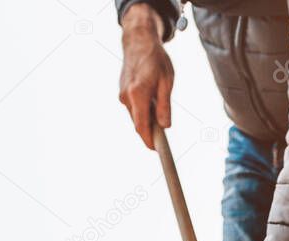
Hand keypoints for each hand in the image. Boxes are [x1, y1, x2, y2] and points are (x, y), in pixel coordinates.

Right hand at [119, 4, 172, 148]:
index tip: (157, 152)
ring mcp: (122, 96)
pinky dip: (143, 111)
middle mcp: (126, 97)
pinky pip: (134, 109)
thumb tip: (165, 126)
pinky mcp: (122, 94)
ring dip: (148, 119)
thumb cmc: (155, 59)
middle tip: (165, 135)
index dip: (150, 142)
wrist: (138, 40)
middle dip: (151, 132)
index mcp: (138, 94)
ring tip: (159, 104)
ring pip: (137, 117)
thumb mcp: (166, 82)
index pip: (142, 127)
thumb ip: (165, 106)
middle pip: (139, 125)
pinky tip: (152, 99)